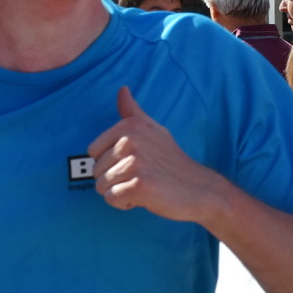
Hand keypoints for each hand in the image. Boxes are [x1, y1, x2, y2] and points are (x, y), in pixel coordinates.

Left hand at [89, 87, 225, 223]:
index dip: (110, 162)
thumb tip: (122, 89)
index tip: (134, 163)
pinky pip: (112, 199)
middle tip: (142, 177)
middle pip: (96, 170)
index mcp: (129, 126)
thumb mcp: (154, 130)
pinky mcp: (139, 185)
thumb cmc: (172, 161)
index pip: (93, 151)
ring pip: (102, 187)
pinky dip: (124, 204)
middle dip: (115, 179)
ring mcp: (135, 163)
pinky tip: (144, 198)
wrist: (199, 188)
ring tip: (143, 186)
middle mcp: (130, 141)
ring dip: (120, 192)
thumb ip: (133, 112)